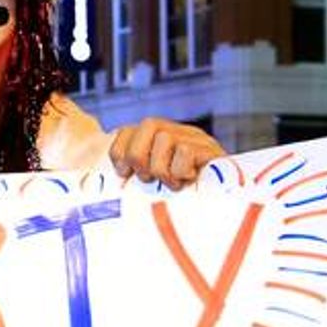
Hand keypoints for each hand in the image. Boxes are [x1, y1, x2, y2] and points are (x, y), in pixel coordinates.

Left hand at [109, 117, 226, 189]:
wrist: (224, 201)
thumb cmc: (177, 199)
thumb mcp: (148, 185)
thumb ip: (131, 178)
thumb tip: (102, 183)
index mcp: (155, 137)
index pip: (128, 130)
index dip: (119, 152)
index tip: (123, 174)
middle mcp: (176, 131)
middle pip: (148, 125)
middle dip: (140, 157)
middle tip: (149, 178)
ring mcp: (195, 138)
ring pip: (166, 138)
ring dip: (161, 168)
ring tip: (171, 182)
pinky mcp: (210, 150)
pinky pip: (185, 151)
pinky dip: (179, 171)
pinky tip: (187, 180)